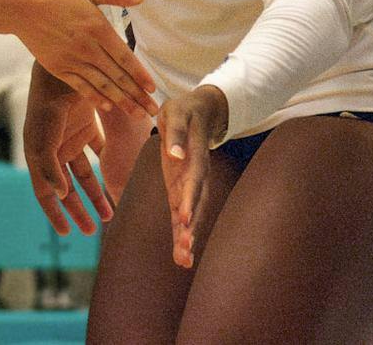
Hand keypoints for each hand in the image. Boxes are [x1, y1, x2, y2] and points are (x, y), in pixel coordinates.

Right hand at [0, 0, 154, 117]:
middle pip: (117, 76)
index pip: (125, 57)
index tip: (153, 89)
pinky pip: (81, 87)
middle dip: (137, 95)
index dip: (140, 75)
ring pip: (102, 86)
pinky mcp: (59, 68)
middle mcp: (88, 48)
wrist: (20, 7)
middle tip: (153, 111)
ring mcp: (72, 61)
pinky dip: (96, 97)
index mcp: (98, 28)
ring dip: (122, 102)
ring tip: (137, 115)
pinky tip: (108, 106)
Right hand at [22, 65, 112, 235]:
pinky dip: (105, 169)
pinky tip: (117, 183)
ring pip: (83, 176)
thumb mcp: (46, 135)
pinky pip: (97, 154)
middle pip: (66, 189)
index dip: (55, 214)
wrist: (64, 69)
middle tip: (91, 230)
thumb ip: (50, 165)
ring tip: (107, 215)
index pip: (45, 193)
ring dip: (94, 195)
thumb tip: (61, 193)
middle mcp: (53, 151)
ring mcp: (70, 139)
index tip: (68, 233)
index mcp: (38, 156)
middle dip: (78, 210)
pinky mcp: (86, 128)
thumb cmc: (50, 103)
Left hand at [158, 85, 228, 268]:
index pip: (192, 181)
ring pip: (191, 214)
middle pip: (195, 204)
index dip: (189, 199)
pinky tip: (181, 254)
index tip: (184, 219)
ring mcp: (189, 184)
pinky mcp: (181, 189)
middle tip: (185, 251)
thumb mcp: (177, 113)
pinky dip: (181, 233)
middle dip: (190, 228)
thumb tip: (175, 154)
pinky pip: (182, 214)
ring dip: (188, 236)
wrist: (197, 111)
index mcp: (194, 157)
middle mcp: (195, 175)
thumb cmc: (183, 111)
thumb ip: (176, 134)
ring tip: (184, 260)